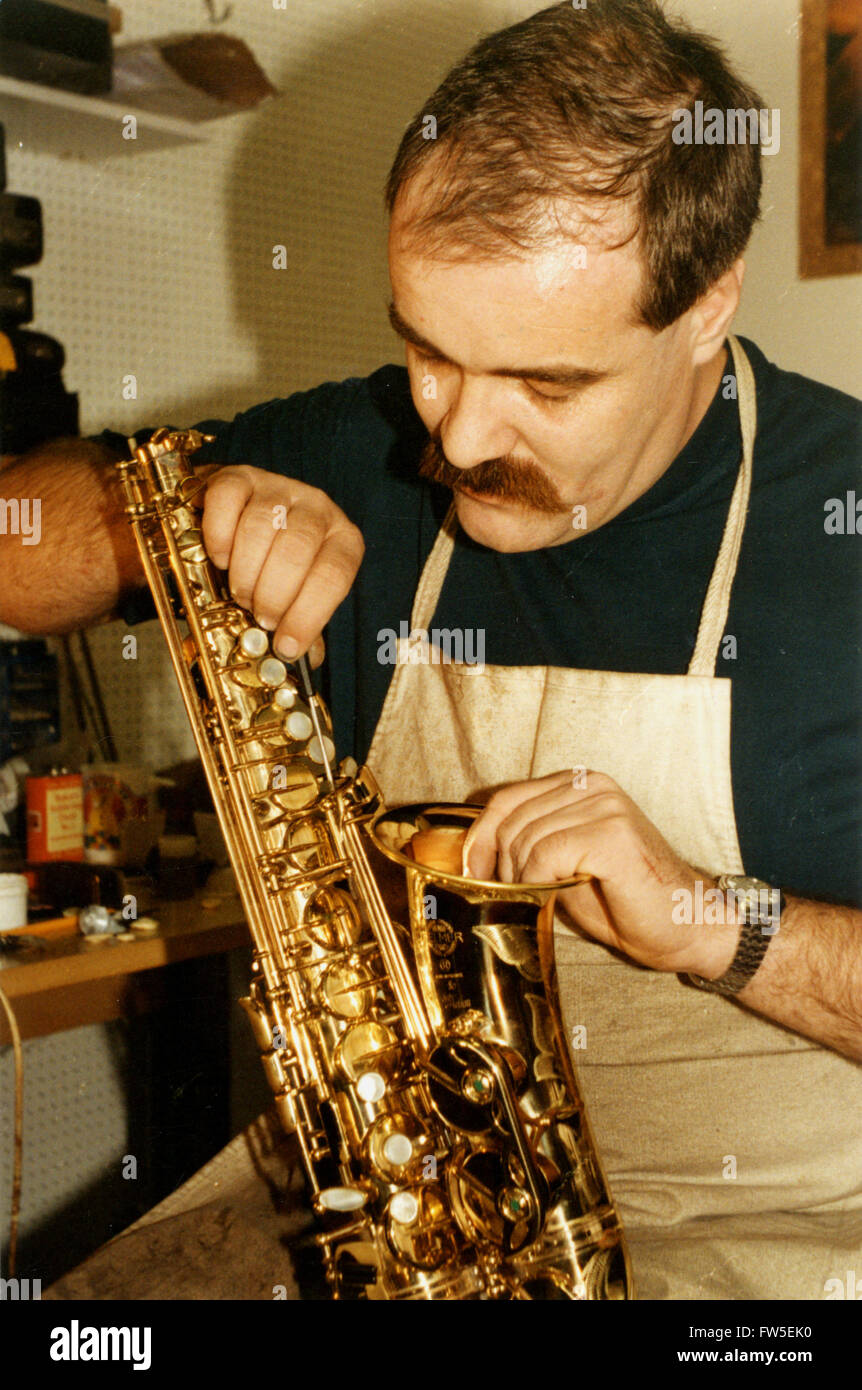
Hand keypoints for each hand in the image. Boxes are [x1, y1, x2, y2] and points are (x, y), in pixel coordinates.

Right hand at [200, 465, 363, 666]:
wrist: (235, 522)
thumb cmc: (271, 566)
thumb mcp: (296, 595)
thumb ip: (304, 625)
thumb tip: (309, 662)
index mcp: (342, 539)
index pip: (335, 574)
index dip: (310, 614)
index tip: (286, 645)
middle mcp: (317, 507)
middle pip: (298, 548)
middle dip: (274, 593)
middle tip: (259, 617)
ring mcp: (278, 486)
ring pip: (262, 525)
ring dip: (246, 570)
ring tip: (239, 592)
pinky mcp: (238, 475)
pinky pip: (227, 500)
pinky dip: (219, 535)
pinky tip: (219, 558)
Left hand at [464, 770, 739, 976]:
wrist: (688, 926)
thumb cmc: (625, 902)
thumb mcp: (564, 866)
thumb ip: (528, 847)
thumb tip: (476, 855)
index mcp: (580, 784)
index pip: (507, 798)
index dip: (480, 837)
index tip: (472, 872)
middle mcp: (592, 785)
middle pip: (510, 818)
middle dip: (499, 864)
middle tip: (512, 895)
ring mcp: (605, 805)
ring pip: (525, 838)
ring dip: (521, 876)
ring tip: (542, 898)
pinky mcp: (612, 834)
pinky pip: (545, 855)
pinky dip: (539, 882)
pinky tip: (558, 895)